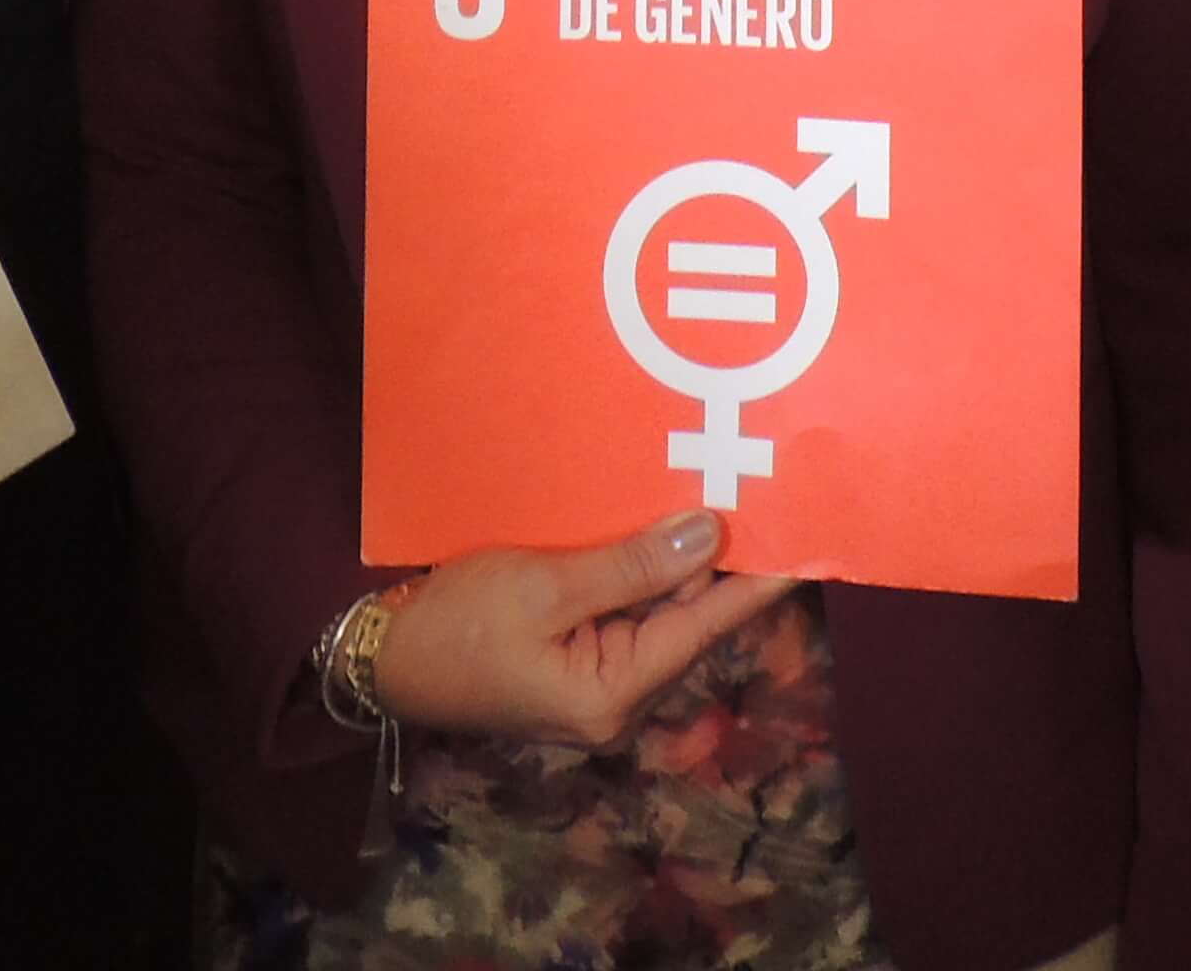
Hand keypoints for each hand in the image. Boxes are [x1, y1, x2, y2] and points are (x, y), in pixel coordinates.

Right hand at [368, 508, 793, 752]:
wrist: (383, 657)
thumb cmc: (455, 624)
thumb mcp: (543, 585)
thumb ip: (630, 565)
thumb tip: (710, 536)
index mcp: (613, 692)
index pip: (704, 625)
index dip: (758, 582)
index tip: (808, 544)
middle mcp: (617, 697)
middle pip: (685, 617)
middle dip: (716, 560)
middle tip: (760, 492)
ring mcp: (596, 683)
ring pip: (657, 610)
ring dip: (676, 559)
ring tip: (718, 494)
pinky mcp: (575, 661)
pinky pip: (625, 611)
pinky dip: (642, 571)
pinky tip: (655, 525)